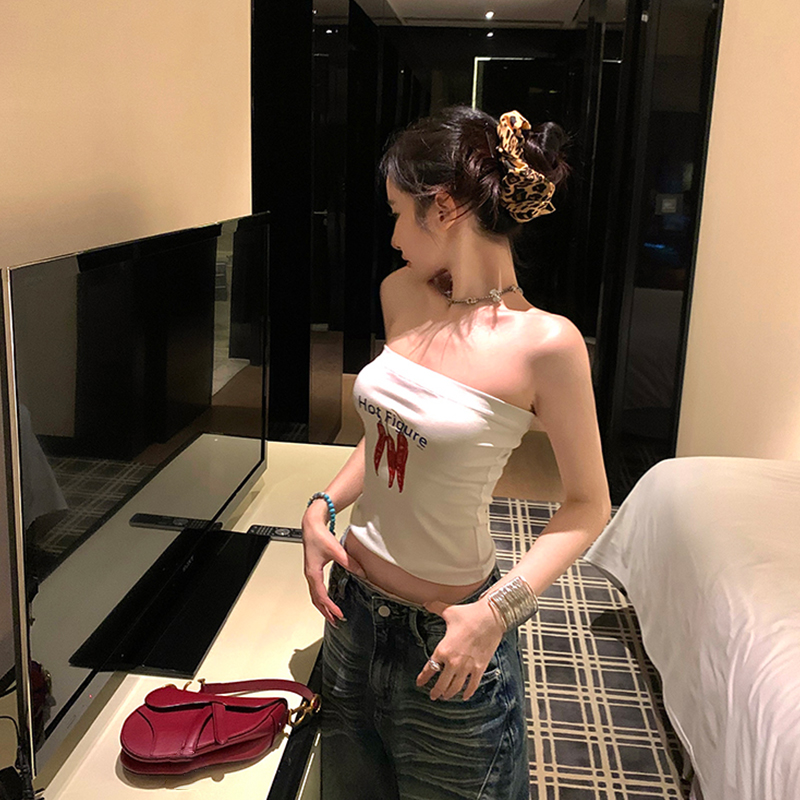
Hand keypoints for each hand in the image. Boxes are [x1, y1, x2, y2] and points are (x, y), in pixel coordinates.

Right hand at [301, 505, 365, 625]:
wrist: (311, 525)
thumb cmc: (318, 536)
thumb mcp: (336, 550)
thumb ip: (349, 562)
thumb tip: (361, 572)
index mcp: (313, 573)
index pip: (321, 596)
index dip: (330, 607)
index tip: (339, 615)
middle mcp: (310, 575)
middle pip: (316, 600)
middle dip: (325, 612)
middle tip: (335, 622)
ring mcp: (311, 573)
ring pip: (315, 595)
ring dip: (322, 606)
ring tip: (332, 614)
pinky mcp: (314, 569)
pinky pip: (316, 588)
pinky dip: (321, 597)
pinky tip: (328, 598)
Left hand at [415, 599, 505, 700]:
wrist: (491, 617)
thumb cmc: (470, 614)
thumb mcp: (449, 611)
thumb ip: (435, 608)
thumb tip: (427, 603)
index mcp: (443, 649)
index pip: (430, 668)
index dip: (423, 677)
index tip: (420, 683)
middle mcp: (454, 661)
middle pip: (442, 683)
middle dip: (436, 691)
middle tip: (433, 695)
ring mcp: (467, 666)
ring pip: (456, 687)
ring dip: (450, 693)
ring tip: (446, 696)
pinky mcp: (480, 667)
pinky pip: (473, 684)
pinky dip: (468, 692)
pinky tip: (465, 695)